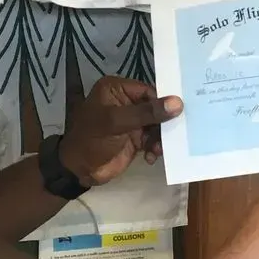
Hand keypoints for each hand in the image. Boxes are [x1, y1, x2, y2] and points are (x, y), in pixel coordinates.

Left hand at [60, 75, 182, 185]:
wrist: (79, 170)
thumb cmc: (92, 139)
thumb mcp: (116, 123)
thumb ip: (146, 113)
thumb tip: (177, 103)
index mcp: (116, 89)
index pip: (148, 90)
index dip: (163, 102)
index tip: (179, 114)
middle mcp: (126, 101)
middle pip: (155, 107)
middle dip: (163, 123)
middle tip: (172, 135)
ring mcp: (131, 121)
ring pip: (157, 125)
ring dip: (160, 138)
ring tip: (157, 149)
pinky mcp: (136, 138)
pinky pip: (154, 139)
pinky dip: (156, 147)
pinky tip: (151, 156)